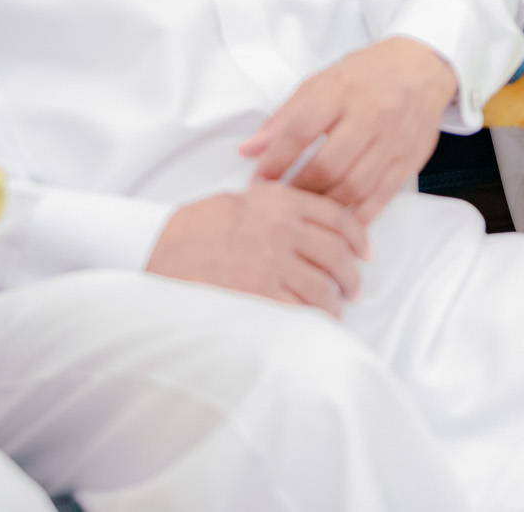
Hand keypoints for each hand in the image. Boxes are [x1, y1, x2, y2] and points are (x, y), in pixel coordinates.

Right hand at [147, 181, 370, 316]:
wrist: (158, 249)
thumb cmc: (196, 227)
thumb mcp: (242, 199)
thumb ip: (280, 206)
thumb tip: (310, 223)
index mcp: (279, 202)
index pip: (336, 217)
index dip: (358, 238)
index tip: (365, 252)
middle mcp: (282, 230)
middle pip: (337, 254)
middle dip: (351, 274)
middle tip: (354, 286)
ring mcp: (272, 263)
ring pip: (323, 286)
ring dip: (335, 301)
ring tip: (335, 308)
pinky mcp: (259, 294)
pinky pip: (300, 310)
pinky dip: (314, 319)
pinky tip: (316, 323)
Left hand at [238, 37, 456, 223]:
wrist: (421, 67)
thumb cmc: (366, 74)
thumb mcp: (321, 82)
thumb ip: (285, 117)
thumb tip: (249, 150)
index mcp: (341, 89)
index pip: (300, 130)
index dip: (275, 160)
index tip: (259, 180)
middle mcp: (370, 114)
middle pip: (328, 164)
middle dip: (298, 189)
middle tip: (280, 201)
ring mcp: (393, 139)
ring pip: (355, 186)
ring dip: (325, 205)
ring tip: (306, 210)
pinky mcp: (410, 159)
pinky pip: (381, 196)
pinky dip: (358, 214)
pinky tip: (339, 219)